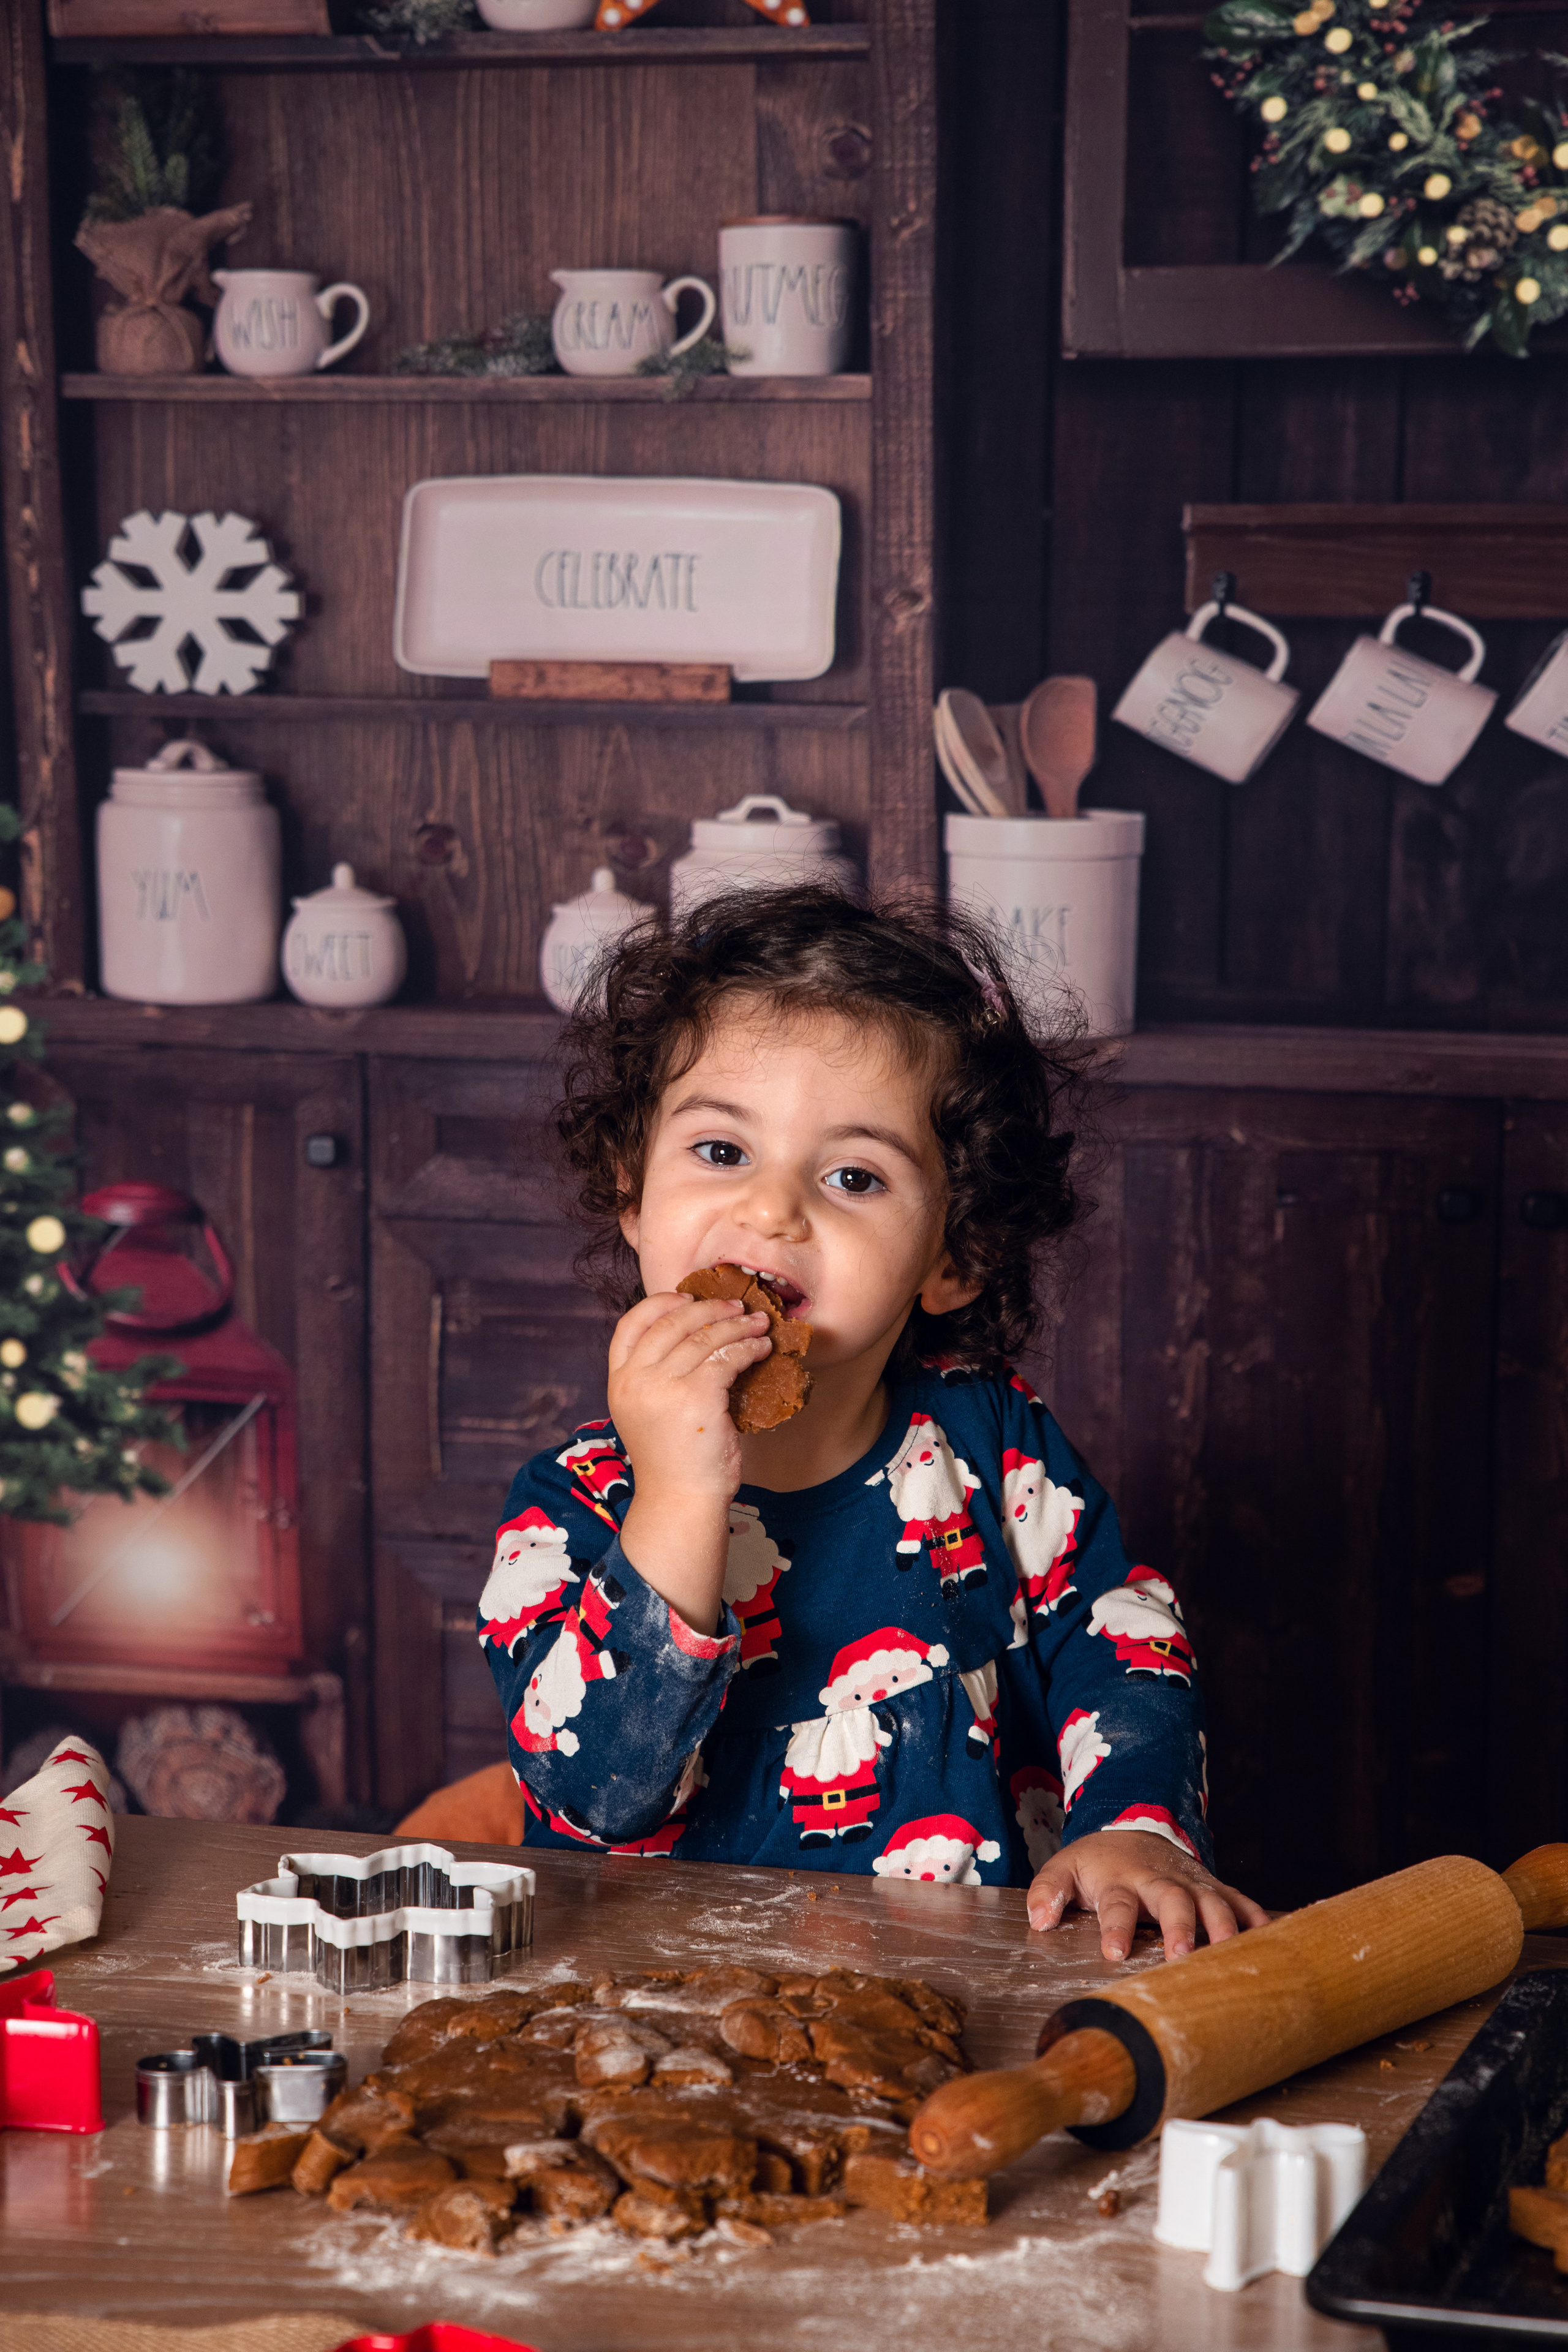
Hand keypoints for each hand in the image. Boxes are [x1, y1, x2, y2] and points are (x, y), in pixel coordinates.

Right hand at [608, 1291, 772, 1634]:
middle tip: (736, 1306)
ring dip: (737, 1324)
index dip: (659, 1303)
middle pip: (671, 1323)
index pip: (629, 1325)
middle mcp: (634, 1380)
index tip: (687, 1296)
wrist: (681, 1501)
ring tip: (758, 1322)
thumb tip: (699, 1335)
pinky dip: (748, 1346)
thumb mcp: (649, 1412)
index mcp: (619, 1382)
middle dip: (707, 1308)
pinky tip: (761, 1347)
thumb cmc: (674, 1461)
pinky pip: (727, 1357)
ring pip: (704, 1336)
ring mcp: (662, 1387)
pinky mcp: (695, 1396)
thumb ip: (658, 1376)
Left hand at [1026, 1829, 1267, 1963]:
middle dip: (1179, 1928)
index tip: (1115, 1953)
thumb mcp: (1064, 1868)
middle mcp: (1160, 1880)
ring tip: (1231, 1957)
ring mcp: (1192, 1883)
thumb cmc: (1098, 1862)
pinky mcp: (1214, 1888)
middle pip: (1173, 1901)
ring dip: (1224, 1928)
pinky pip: (1242, 1902)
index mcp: (1121, 1878)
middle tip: (1180, 1956)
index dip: (1116, 1927)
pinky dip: (1258, 1920)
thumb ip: (1046, 1891)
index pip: (1117, 1904)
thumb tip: (1038, 1919)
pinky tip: (1272, 1942)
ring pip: (1213, 1902)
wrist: (1134, 1830)